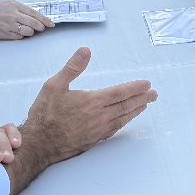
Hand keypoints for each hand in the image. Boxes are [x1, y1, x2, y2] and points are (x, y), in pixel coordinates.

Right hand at [0, 0, 53, 39]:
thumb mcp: (6, 4)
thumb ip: (19, 9)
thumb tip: (33, 16)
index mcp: (15, 5)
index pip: (34, 13)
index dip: (44, 19)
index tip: (51, 23)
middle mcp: (13, 15)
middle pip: (34, 24)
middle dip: (40, 27)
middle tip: (42, 28)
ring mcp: (9, 25)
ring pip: (28, 32)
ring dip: (30, 32)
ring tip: (24, 29)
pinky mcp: (5, 34)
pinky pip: (18, 37)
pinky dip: (19, 36)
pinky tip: (15, 32)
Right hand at [23, 47, 156, 163]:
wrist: (39, 144)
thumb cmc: (44, 114)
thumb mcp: (54, 85)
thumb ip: (72, 67)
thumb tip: (86, 50)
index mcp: (92, 101)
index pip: (120, 92)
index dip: (135, 87)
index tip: (147, 84)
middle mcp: (99, 116)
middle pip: (126, 105)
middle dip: (142, 98)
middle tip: (154, 94)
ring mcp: (98, 129)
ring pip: (123, 118)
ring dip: (136, 110)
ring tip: (145, 105)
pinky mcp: (94, 140)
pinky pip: (115, 129)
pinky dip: (124, 122)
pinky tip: (126, 120)